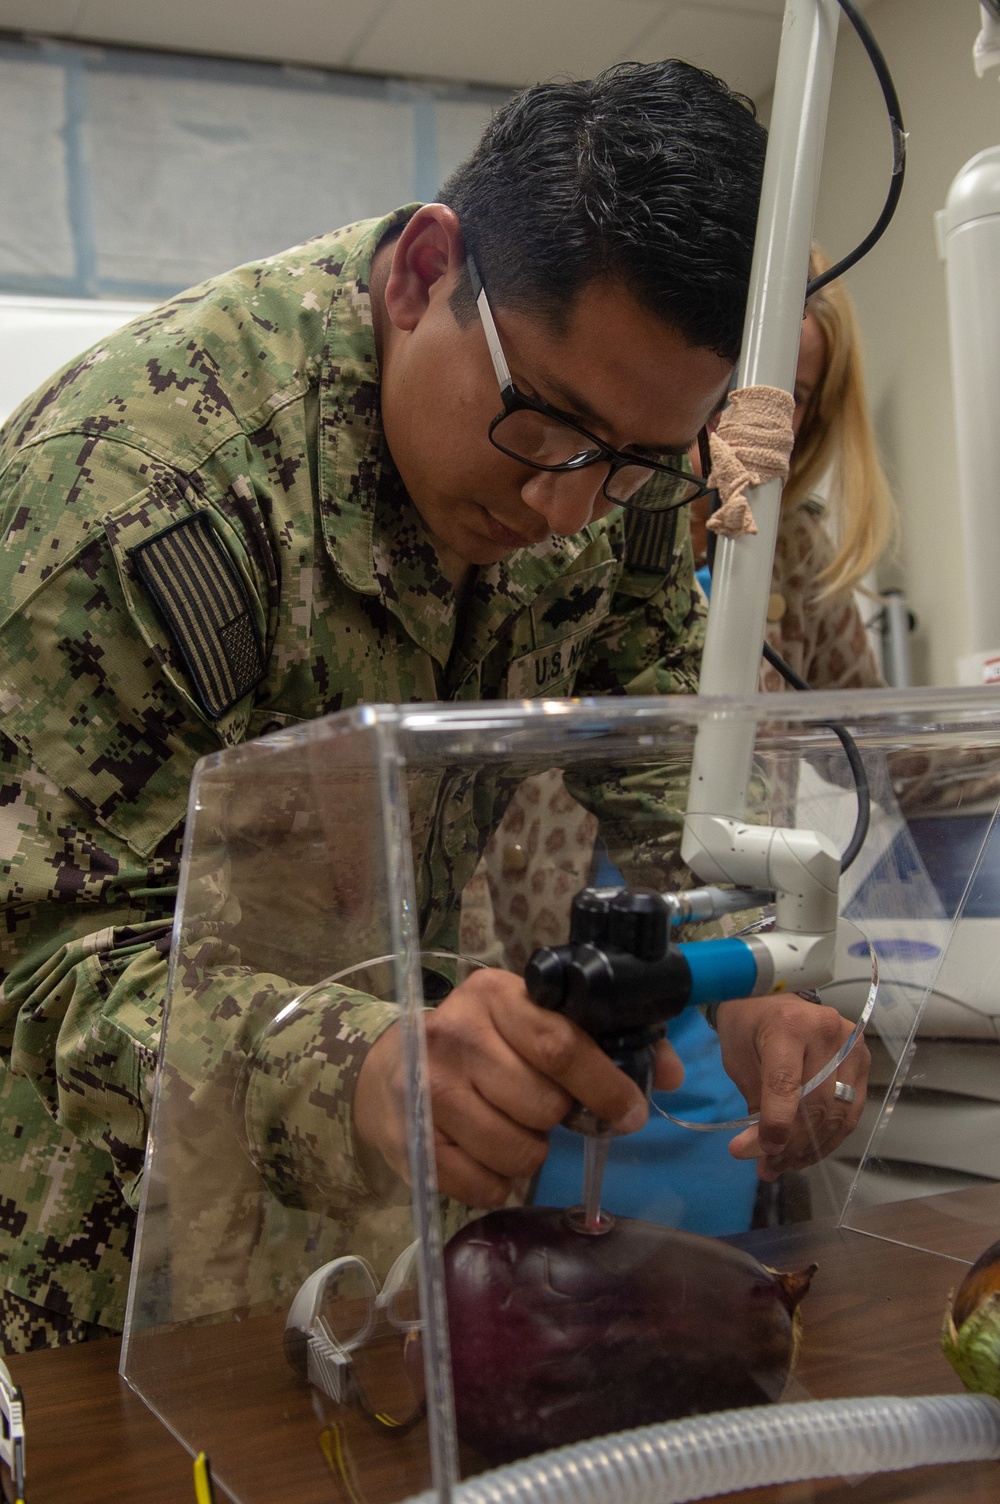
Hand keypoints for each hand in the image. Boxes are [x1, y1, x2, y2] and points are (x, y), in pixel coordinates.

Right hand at [353, 966, 683, 1206]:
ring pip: (515, 1149)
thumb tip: (671, 1074)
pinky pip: (480, 1185)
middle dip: (559, 1120)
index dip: (604, 1086)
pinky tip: (490, 1159)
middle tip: (548, 1112)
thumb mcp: (533, 1021)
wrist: (390, 1064)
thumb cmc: (480, 1041)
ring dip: (530, 1153)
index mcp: (495, 997)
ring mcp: (427, 1088)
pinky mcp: (410, 1139)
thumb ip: (604, 1041)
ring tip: (515, 1131)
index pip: (561, 1045)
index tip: (629, 1113)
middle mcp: (455, 1035)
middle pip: (541, 1103)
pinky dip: (498, 1184)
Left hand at [714, 993, 868, 1181]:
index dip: (777, 1123)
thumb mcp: (740, 1062)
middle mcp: (827, 1032)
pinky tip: (807, 1152)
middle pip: (815, 1103)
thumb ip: (755, 1105)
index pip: (787, 1083)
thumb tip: (761, 1153)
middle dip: (791, 1143)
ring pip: (836, 1113)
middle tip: (768, 1167)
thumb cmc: (749, 1028)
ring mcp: (851, 1046)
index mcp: (788, 1025)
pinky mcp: (863, 1061)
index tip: (765, 1152)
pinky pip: (850, 1112)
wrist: (770, 1001)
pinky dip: (828, 1137)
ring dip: (810, 1147)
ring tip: (784, 1165)